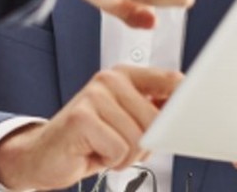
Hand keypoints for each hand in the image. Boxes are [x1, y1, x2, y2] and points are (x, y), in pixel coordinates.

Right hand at [0, 65, 181, 190]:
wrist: (44, 154)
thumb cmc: (90, 139)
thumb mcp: (126, 121)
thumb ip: (152, 111)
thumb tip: (186, 114)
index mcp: (124, 75)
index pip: (170, 81)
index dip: (184, 104)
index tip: (191, 117)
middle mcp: (109, 78)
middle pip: (156, 120)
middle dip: (142, 145)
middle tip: (119, 144)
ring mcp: (94, 95)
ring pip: (138, 139)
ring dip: (125, 156)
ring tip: (104, 147)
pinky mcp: (82, 117)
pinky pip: (119, 150)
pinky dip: (110, 161)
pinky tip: (93, 151)